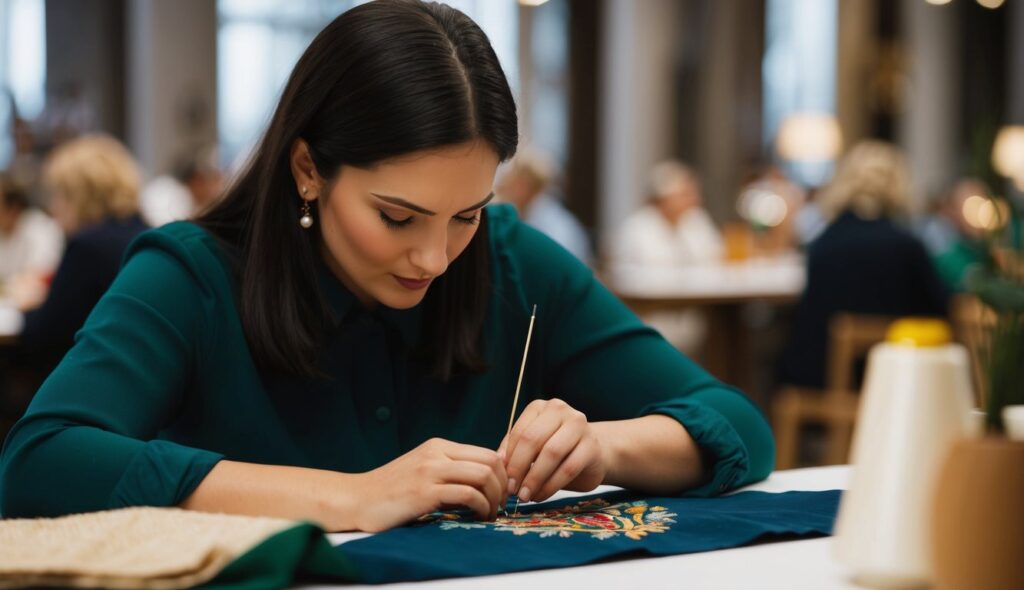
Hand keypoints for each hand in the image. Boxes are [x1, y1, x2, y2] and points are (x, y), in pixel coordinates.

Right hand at [350, 438, 507, 531]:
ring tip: (489, 515)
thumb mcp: (423, 471)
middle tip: (500, 507)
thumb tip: (487, 481)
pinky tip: (476, 517)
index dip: (503, 475)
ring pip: (482, 475)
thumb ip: (450, 471)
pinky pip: (467, 494)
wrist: (356, 499)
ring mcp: (430, 470)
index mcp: (438, 446)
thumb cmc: (391, 491)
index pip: (487, 452)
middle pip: (490, 461)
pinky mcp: (424, 491)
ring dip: (494, 499)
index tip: (502, 494)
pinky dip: (480, 507)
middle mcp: (436, 453)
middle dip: (503, 486)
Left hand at [499, 398, 605, 503]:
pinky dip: (551, 485)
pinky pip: (568, 468)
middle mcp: (561, 410)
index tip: (503, 480)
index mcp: (541, 407)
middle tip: (512, 490)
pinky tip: (541, 496)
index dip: (509, 459)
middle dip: (519, 468)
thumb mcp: (533, 447)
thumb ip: (514, 451)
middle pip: (533, 440)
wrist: (593, 454)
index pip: (520, 432)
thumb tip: (498, 462)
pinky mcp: (591, 446)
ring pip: (551, 453)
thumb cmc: (556, 450)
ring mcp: (579, 425)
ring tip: (525, 496)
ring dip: (535, 479)